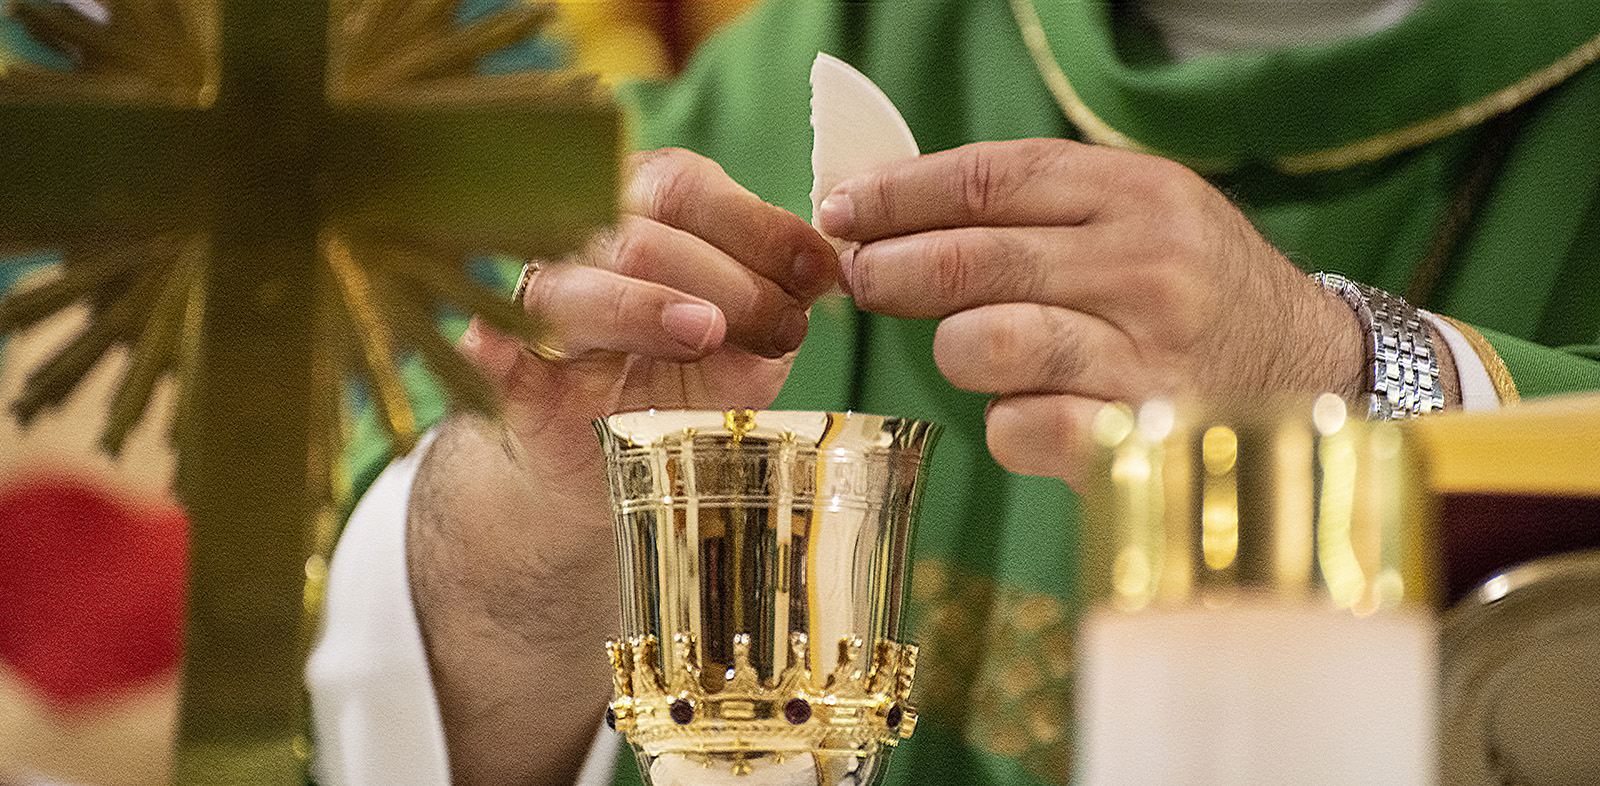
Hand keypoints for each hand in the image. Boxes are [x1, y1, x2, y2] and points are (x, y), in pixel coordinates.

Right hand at [407, 148, 836, 785]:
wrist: (601, 466)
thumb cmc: (679, 385)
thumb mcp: (744, 352)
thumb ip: (773, 319)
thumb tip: (820, 287)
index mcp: (643, 211)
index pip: (691, 189)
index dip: (761, 228)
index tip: (820, 273)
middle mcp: (583, 242)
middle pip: (641, 230)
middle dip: (723, 277)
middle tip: (780, 326)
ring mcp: (539, 306)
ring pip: (573, 283)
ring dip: (642, 304)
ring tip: (702, 332)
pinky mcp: (505, 371)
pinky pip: (491, 347)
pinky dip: (496, 346)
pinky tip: (502, 350)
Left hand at [817, 139, 1368, 488]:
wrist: (1314, 379)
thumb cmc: (1199, 294)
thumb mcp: (1145, 217)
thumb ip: (1041, 208)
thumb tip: (894, 212)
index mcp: (1142, 196)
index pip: (993, 179)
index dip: (901, 193)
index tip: (842, 208)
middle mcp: (1148, 269)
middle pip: (975, 258)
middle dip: (892, 267)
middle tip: (858, 277)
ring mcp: (1145, 360)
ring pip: (984, 344)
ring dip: (954, 349)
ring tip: (971, 349)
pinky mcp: (1136, 442)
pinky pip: (1016, 429)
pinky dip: (1004, 424)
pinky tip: (1030, 412)